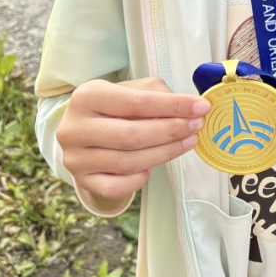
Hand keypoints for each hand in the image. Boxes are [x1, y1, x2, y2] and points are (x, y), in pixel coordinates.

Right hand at [55, 77, 209, 204]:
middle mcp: (75, 128)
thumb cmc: (113, 108)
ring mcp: (76, 158)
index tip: (200, 108)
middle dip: (171, 131)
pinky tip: (154, 163)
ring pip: (129, 163)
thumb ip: (157, 95)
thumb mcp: (131, 90)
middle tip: (196, 127)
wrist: (83, 132)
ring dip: (165, 153)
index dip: (173, 106)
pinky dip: (141, 177)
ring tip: (187, 142)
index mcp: (87, 97)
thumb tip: (190, 110)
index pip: (136, 103)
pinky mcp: (82, 181)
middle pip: (131, 135)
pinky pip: (118, 186)